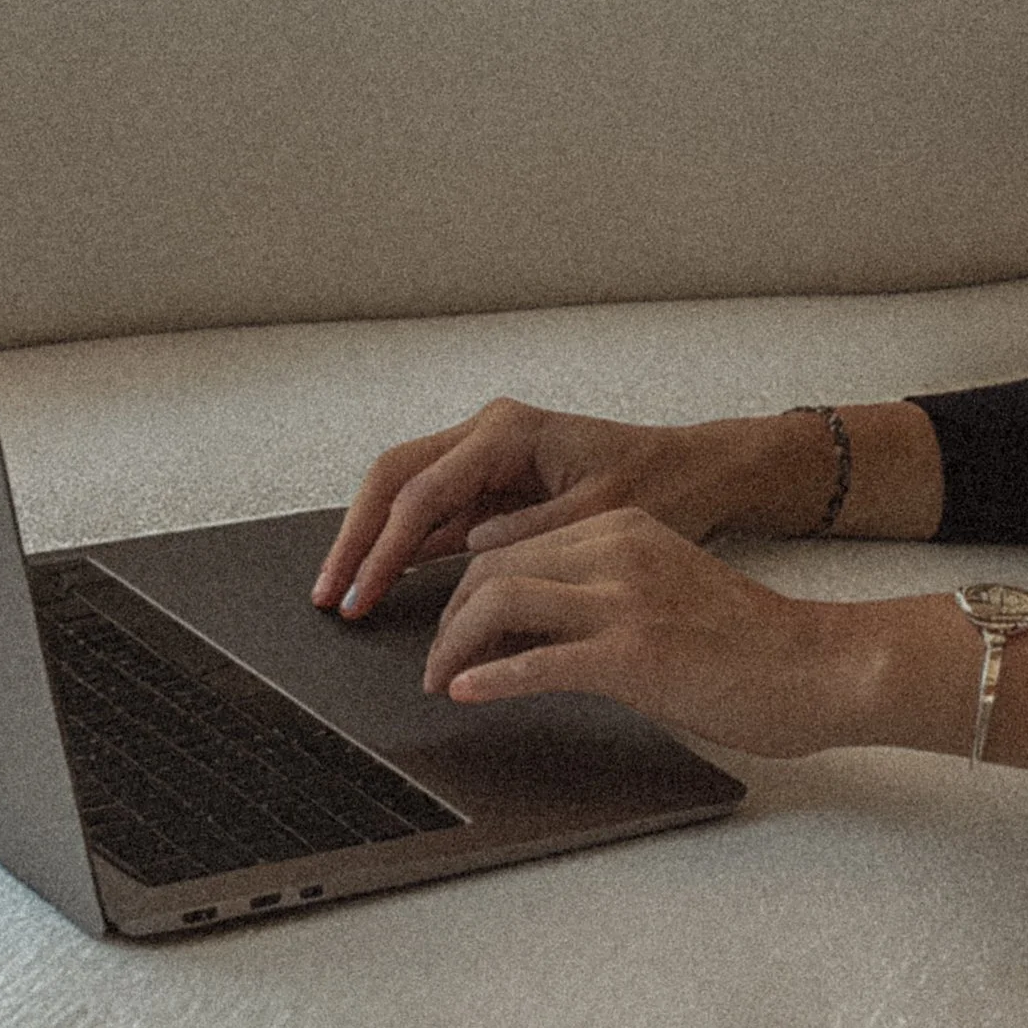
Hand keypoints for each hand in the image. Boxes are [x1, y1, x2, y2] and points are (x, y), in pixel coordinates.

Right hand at [313, 398, 749, 620]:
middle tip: (329, 593)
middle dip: (357, 538)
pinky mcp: (493, 488)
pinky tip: (383, 586)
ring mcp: (486, 459)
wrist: (699, 473)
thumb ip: (534, 534)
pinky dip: (404, 548)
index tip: (362, 594)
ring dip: (372, 543)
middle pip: (394, 479)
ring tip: (344, 595)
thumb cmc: (662, 486)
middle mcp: (488, 435)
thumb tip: (472, 553)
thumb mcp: (603, 518)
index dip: (385, 548)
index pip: (423, 492)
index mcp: (509, 432)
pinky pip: (432, 514)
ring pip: (404, 493)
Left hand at [419, 508, 835, 756]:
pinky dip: (489, 677)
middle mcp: (618, 550)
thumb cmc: (751, 644)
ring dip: (454, 643)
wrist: (821, 667)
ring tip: (441, 677)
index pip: (515, 544)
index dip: (466, 588)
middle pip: (493, 566)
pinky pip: (538, 661)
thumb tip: (528, 634)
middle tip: (434, 658)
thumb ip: (600, 598)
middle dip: (448, 616)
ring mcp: (625, 599)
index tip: (449, 625)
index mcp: (624, 529)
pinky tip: (466, 692)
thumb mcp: (663, 593)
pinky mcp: (635, 653)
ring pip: (501, 599)